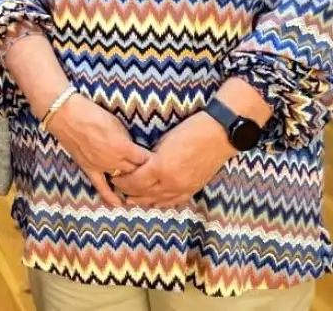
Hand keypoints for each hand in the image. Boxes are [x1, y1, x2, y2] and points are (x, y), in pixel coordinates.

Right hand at [45, 94, 150, 206]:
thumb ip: (127, 139)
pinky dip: (109, 196)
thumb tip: (134, 148)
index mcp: (123, 147)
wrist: (66, 114)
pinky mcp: (89, 168)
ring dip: (131, 183)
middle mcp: (114, 160)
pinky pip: (100, 186)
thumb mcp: (116, 123)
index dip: (154, 161)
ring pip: (122, 180)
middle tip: (153, 174)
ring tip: (142, 186)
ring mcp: (101, 166)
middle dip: (145, 173)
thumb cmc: (92, 114)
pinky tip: (118, 204)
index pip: (145, 160)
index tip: (159, 161)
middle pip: (136, 172)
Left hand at [111, 112, 234, 207]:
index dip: (122, 181)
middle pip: (143, 193)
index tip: (114, 177)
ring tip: (131, 199)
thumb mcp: (163, 142)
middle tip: (118, 188)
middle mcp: (170, 182)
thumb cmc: (189, 131)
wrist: (218, 135)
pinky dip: (161, 202)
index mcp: (160, 167)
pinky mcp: (193, 189)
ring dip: (142, 200)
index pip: (134, 181)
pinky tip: (154, 202)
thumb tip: (138, 165)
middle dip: (128, 191)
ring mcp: (183, 188)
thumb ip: (150, 157)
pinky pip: (174, 201)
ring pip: (157, 200)